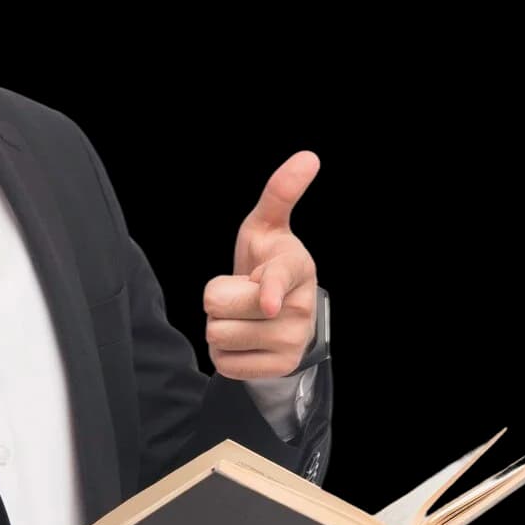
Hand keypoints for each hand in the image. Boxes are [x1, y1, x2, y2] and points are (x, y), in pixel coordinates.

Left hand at [204, 150, 321, 378]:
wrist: (281, 315)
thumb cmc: (267, 262)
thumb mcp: (266, 226)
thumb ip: (280, 193)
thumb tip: (308, 156)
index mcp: (297, 268)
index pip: (279, 278)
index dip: (269, 290)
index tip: (269, 301)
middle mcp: (300, 307)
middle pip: (220, 305)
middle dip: (216, 298)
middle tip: (239, 292)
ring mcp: (293, 340)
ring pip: (219, 335)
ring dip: (219, 326)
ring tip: (242, 316)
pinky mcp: (279, 367)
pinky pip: (225, 363)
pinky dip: (225, 353)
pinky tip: (245, 340)